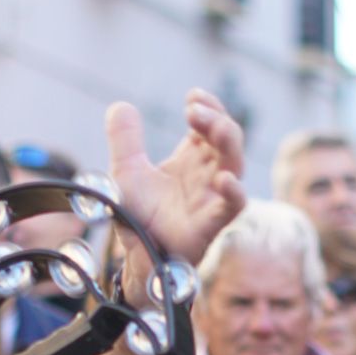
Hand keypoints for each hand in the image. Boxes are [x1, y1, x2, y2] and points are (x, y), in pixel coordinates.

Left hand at [107, 90, 246, 305]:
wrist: (134, 256)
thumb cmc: (137, 217)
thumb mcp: (124, 172)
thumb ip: (124, 140)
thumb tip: (120, 105)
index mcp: (191, 160)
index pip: (210, 126)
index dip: (208, 108)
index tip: (192, 97)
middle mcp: (206, 176)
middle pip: (226, 140)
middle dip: (216, 119)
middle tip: (194, 110)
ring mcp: (211, 199)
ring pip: (234, 166)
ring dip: (228, 144)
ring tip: (214, 128)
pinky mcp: (210, 225)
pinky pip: (232, 207)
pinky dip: (234, 192)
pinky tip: (225, 178)